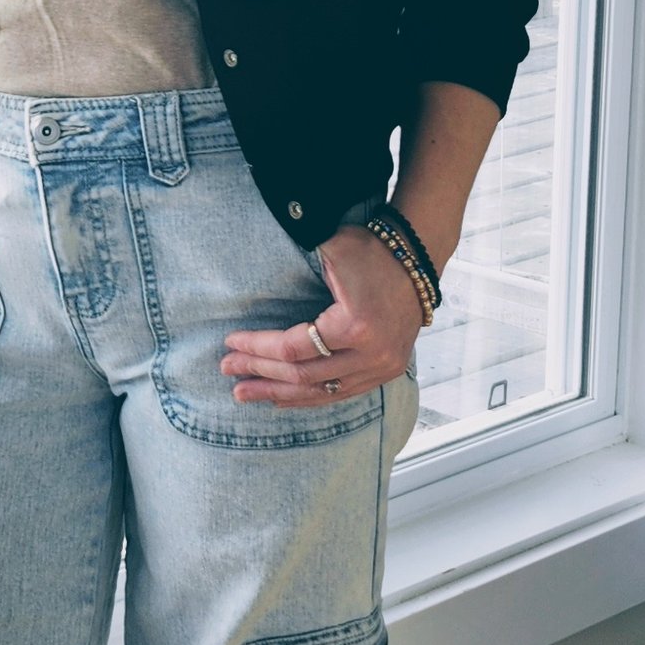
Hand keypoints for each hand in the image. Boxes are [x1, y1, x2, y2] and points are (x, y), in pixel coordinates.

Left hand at [221, 226, 425, 407]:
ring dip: (278, 393)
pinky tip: (280, 398)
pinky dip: (308, 397)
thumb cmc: (372, 251)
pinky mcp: (385, 372)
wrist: (416, 261)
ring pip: (320, 391)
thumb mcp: (332, 246)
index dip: (258, 348)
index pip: (293, 348)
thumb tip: (254, 264)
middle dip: (260, 373)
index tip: (230, 342)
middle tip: (228, 369)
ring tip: (244, 393)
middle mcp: (371, 355)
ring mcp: (381, 368)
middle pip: (302, 375)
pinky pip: (340, 393)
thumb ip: (297, 255)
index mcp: (355, 326)